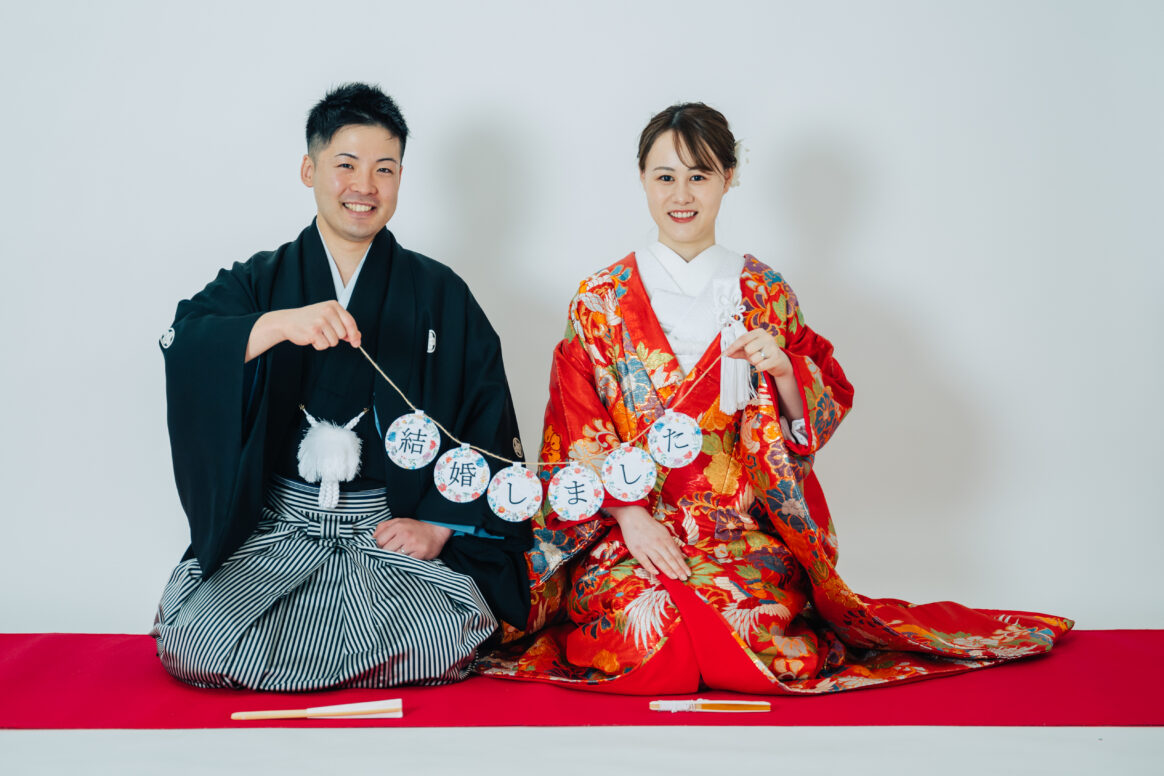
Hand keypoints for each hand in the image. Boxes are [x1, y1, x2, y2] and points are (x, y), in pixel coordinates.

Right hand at [246, 301, 360, 360]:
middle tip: (323, 332)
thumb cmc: (310, 320)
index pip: (350, 322)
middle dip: (335, 337)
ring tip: (316, 334)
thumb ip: (343, 326)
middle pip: (343, 334)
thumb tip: (357, 338)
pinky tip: (311, 338)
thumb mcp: (328, 317)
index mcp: (333, 305)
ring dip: (326, 342)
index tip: (356, 343)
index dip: (355, 335)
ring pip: (334, 341)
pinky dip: (318, 345)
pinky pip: (324, 346)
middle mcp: (328, 311)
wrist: (287, 321)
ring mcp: (320, 321)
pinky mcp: (313, 331)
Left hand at [373, 518, 451, 559]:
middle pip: (386, 550)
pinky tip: (409, 556)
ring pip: (395, 557)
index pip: (379, 540)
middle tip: (394, 551)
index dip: (380, 545)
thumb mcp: (398, 521)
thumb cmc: (415, 527)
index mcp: (398, 525)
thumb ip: (383, 527)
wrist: (436, 530)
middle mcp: (405, 534)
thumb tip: (372, 537)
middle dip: (388, 552)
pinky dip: (406, 561)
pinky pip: (407, 561)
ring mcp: (413, 544)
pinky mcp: (420, 553)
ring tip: (402, 553)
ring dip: (397, 557)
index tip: (385, 546)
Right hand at [607, 506, 690, 580]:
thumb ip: (672, 544)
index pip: (676, 554)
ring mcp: (646, 547)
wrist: (633, 518)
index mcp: (665, 539)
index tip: (688, 573)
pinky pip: (645, 561)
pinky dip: (651, 567)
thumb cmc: (650, 526)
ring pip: (659, 561)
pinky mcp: (636, 550)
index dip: (682, 565)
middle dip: (678, 569)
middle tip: (684, 578)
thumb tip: (682, 556)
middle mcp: (657, 543)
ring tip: (675, 577)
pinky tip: (657, 573)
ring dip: (668, 570)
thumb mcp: (664, 532)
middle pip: (669, 558)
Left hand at [724, 329, 790, 377]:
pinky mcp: (776, 358)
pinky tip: (765, 364)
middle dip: (748, 355)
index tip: (725, 353)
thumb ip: (737, 351)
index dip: (733, 346)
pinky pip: (760, 366)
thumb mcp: (749, 350)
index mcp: (759, 332)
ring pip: (754, 358)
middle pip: (748, 348)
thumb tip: (725, 353)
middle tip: (754, 355)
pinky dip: (759, 367)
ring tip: (761, 359)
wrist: (779, 362)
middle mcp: (767, 337)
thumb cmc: (762, 353)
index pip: (743, 338)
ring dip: (755, 362)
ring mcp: (773, 347)